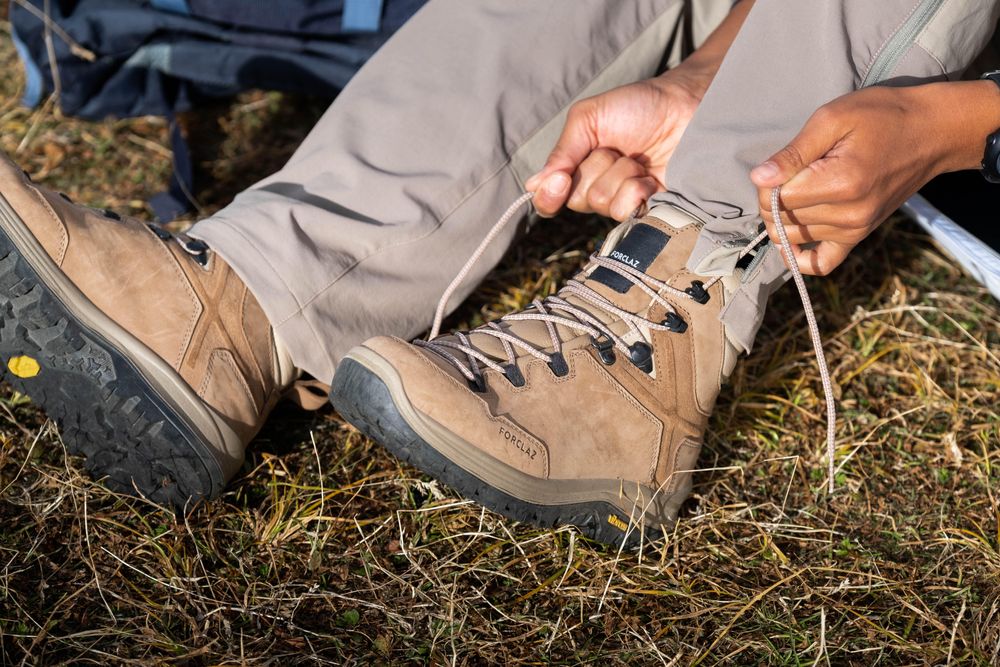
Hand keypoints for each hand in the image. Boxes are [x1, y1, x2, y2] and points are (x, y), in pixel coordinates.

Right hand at [526, 66, 711, 220]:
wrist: (687, 106)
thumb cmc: (638, 106)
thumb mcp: (590, 117)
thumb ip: (563, 151)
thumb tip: (534, 186)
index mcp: (578, 167)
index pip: (550, 198)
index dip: (550, 195)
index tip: (560, 180)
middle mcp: (598, 187)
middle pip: (577, 200)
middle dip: (595, 170)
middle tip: (616, 149)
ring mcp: (624, 200)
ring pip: (602, 204)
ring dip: (620, 176)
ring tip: (638, 158)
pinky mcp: (649, 209)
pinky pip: (628, 213)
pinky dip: (636, 191)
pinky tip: (650, 176)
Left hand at [751, 82, 999, 275]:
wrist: (931, 131)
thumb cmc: (882, 116)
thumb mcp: (833, 119)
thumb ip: (793, 153)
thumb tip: (758, 178)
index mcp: (839, 183)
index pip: (775, 199)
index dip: (766, 182)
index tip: (780, 164)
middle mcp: (848, 214)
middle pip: (780, 219)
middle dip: (771, 199)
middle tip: (788, 175)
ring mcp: (855, 229)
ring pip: (792, 237)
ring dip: (783, 219)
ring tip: (798, 192)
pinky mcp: (859, 236)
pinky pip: (821, 264)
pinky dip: (800, 257)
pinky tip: (792, 240)